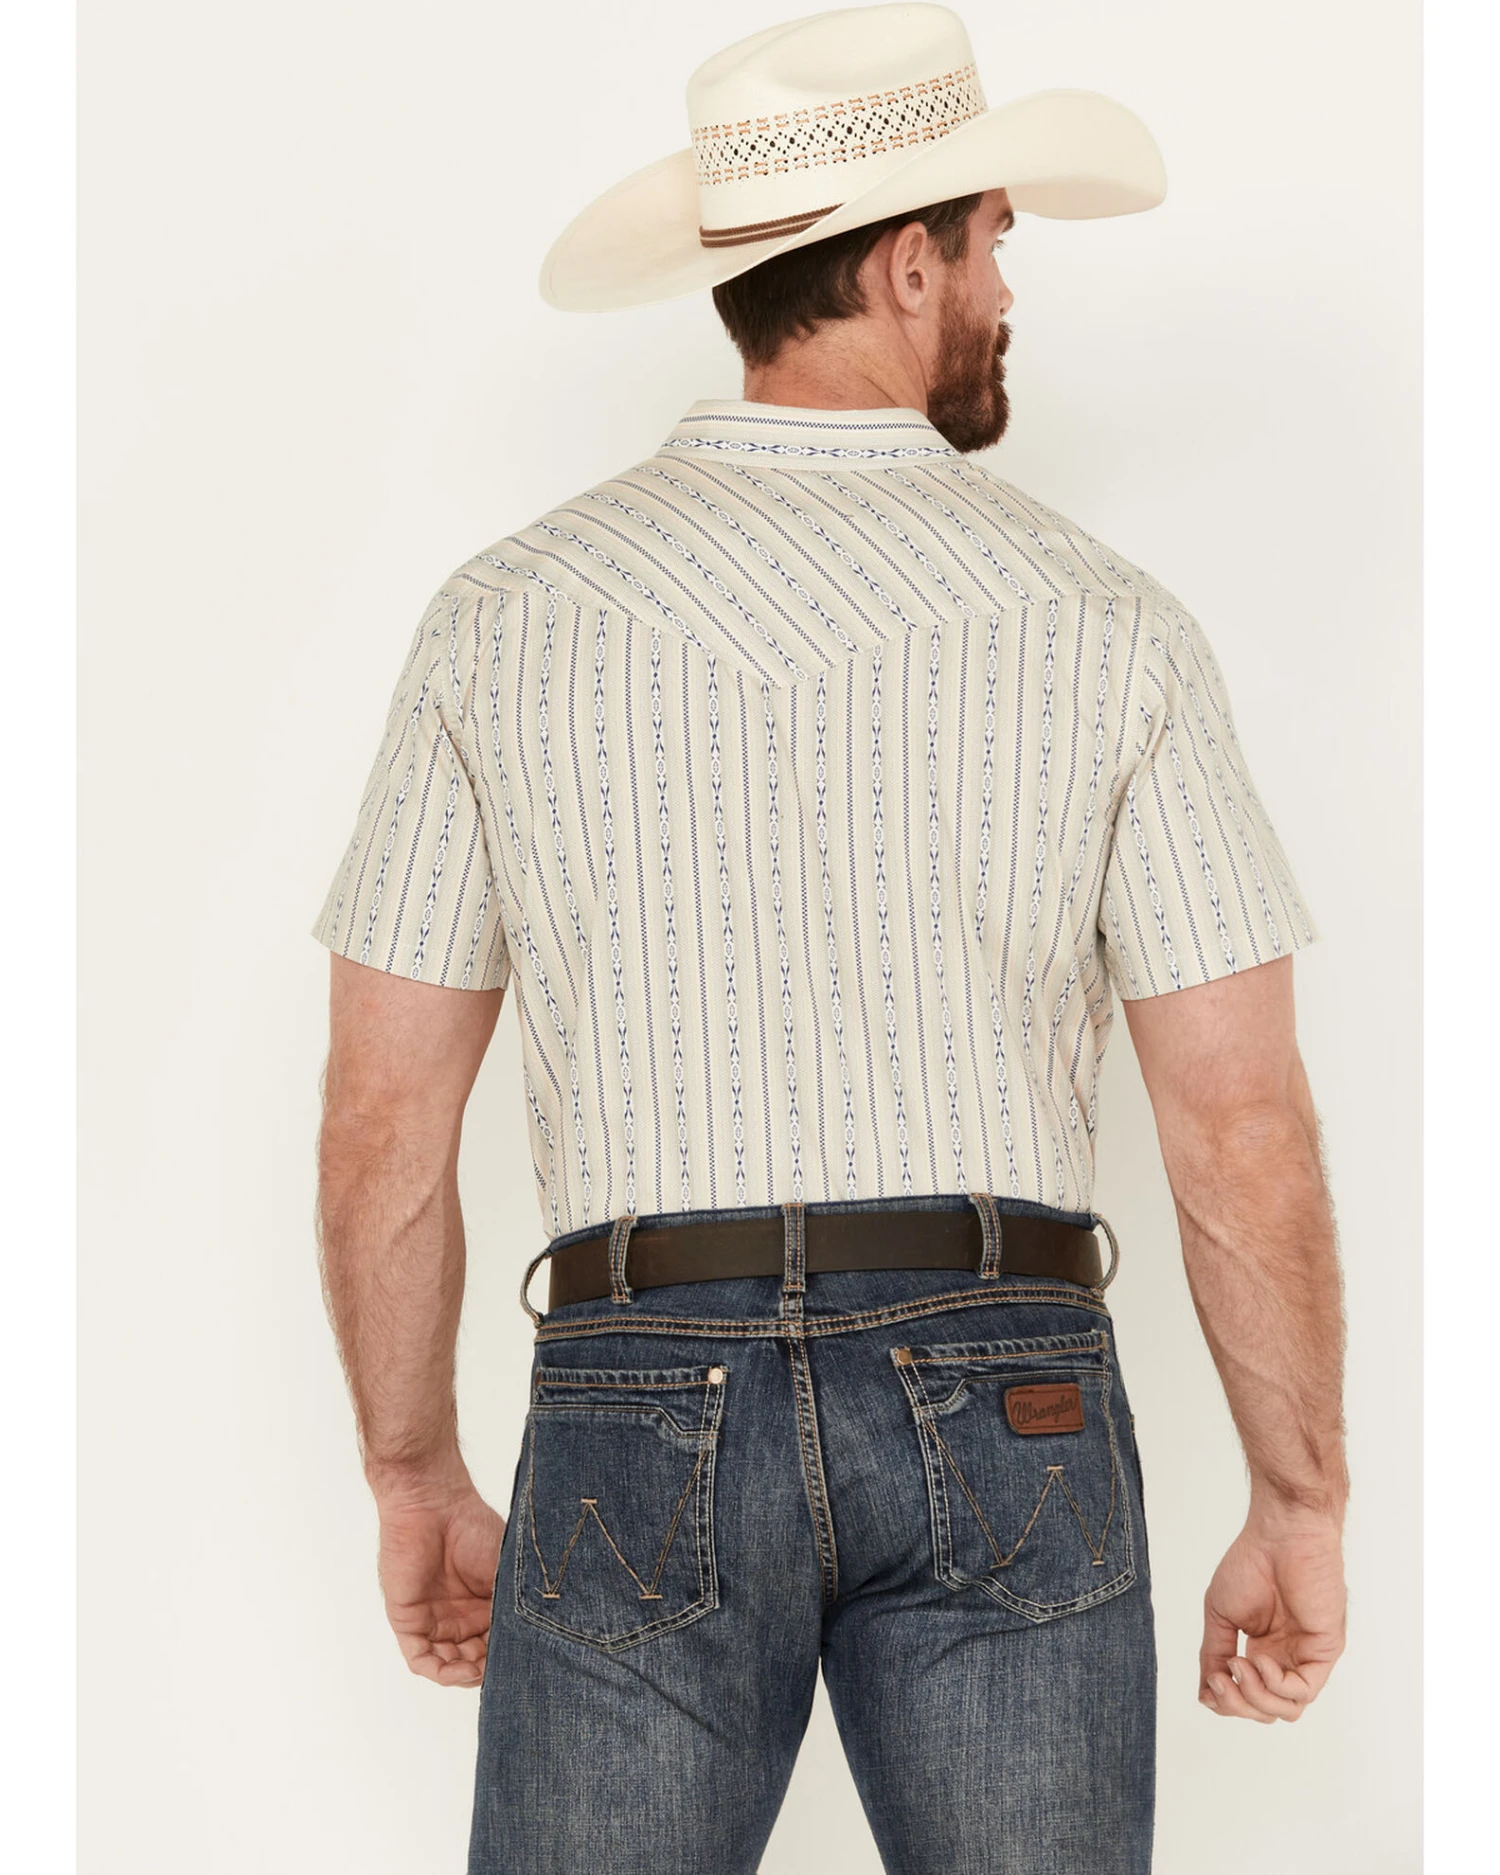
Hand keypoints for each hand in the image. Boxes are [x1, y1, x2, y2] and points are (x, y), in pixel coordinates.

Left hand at [373, 1478, 505, 1687]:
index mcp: (485, 1602)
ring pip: (449, 1664)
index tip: (524, 1659)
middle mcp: (460, 1615)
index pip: (497, 1642)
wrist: (433, 1506)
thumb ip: (512, 1605)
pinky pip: (422, 1659)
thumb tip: (531, 1640)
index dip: (508, 1654)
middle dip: (488, 1669)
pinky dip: (441, 1671)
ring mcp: (434, 1620)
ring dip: (465, 1674)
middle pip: (475, 1658)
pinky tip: (460, 1669)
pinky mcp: (409, 1622)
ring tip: (480, 1670)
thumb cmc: (473, 1527)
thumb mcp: (504, 1570)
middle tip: (502, 1669)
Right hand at [1199, 1508, 1346, 1721]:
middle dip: (1238, 1704)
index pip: (1248, 1697)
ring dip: (1255, 1696)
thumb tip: (1206, 1694)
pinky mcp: (1324, 1651)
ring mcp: (1306, 1656)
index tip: (1210, 1682)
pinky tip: (1258, 1658)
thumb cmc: (1251, 1563)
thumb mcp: (1221, 1615)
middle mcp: (1287, 1658)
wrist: (1280, 1535)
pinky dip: (1275, 1684)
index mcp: (1264, 1649)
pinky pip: (1303, 1691)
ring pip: (1286, 1709)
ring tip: (1239, 1663)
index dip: (1227, 1701)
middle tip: (1221, 1678)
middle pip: (1266, 1710)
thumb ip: (1214, 1654)